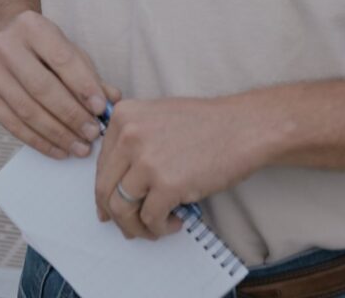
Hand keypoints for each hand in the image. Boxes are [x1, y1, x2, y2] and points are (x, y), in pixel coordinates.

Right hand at [0, 11, 119, 159]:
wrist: (6, 40)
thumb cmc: (44, 49)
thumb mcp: (69, 51)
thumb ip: (90, 76)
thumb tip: (113, 100)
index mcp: (31, 26)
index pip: (61, 59)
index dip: (83, 85)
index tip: (101, 108)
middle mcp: (5, 46)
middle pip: (42, 87)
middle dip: (71, 114)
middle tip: (92, 133)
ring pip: (27, 110)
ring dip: (57, 133)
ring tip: (80, 146)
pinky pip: (13, 125)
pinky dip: (39, 141)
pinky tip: (59, 149)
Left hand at [95, 98, 263, 239]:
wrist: (244, 128)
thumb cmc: (206, 125)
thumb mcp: (156, 118)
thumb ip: (131, 144)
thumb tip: (113, 189)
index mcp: (123, 117)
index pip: (100, 166)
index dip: (105, 193)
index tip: (111, 209)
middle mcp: (129, 136)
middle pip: (105, 190)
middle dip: (116, 216)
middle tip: (130, 227)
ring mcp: (147, 161)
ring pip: (121, 209)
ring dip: (135, 227)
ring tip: (154, 228)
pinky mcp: (167, 184)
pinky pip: (150, 219)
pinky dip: (159, 228)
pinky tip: (175, 222)